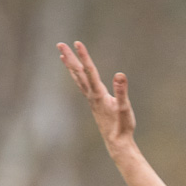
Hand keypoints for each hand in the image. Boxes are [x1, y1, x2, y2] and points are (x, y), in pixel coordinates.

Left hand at [57, 40, 136, 154]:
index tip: (77, 43)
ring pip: (77, 79)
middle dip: (70, 57)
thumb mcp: (125, 108)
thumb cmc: (122, 126)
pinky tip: (76, 73)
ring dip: (70, 66)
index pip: (90, 71)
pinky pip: (82, 85)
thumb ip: (121, 91)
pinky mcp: (93, 103)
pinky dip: (76, 76)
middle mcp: (91, 95)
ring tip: (61, 54)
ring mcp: (91, 99)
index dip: (84, 56)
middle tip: (60, 44)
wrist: (117, 143)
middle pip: (78, 73)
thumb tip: (120, 75)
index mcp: (99, 94)